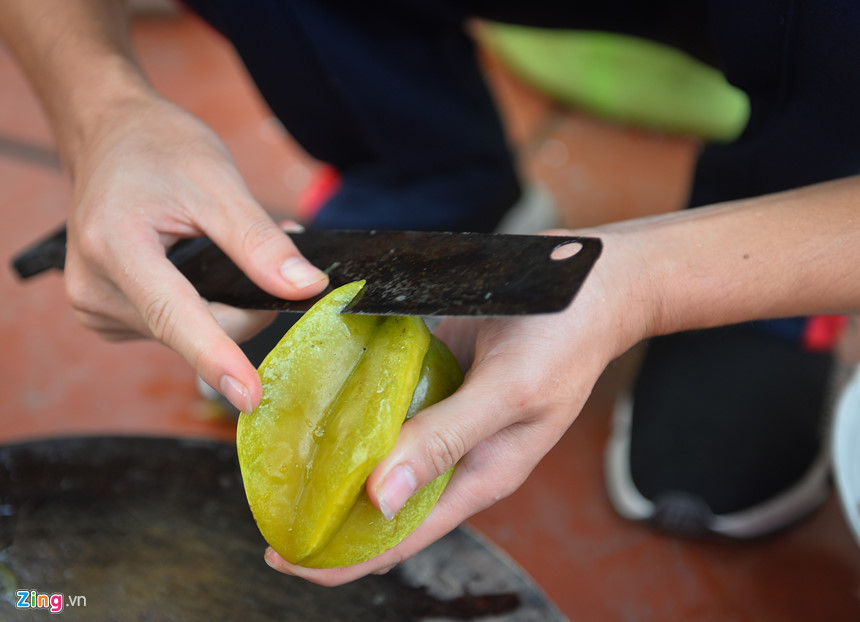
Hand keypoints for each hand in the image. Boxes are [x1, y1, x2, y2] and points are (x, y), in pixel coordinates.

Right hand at [63, 93, 328, 411]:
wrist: (108, 134)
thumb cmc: (158, 148)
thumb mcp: (218, 182)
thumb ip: (260, 242)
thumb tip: (305, 288)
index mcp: (114, 248)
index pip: (176, 318)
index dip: (218, 359)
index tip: (250, 398)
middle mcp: (94, 289)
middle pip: (196, 328)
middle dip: (245, 303)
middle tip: (273, 257)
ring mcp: (95, 307)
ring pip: (188, 333)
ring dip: (225, 302)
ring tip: (226, 248)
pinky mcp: (107, 315)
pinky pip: (173, 327)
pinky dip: (201, 305)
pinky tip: (200, 268)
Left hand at [263, 230, 653, 583]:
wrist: (589, 280)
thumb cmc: (564, 340)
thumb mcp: (509, 395)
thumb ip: (446, 442)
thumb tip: (377, 499)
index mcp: (478, 475)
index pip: (401, 535)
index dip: (342, 556)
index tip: (280, 557)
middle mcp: (453, 452)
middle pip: (380, 498)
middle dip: (326, 508)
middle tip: (265, 501)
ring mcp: (440, 412)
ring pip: (377, 447)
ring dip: (332, 454)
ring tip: (276, 454)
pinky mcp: (433, 374)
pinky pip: (383, 397)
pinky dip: (350, 401)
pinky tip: (314, 393)